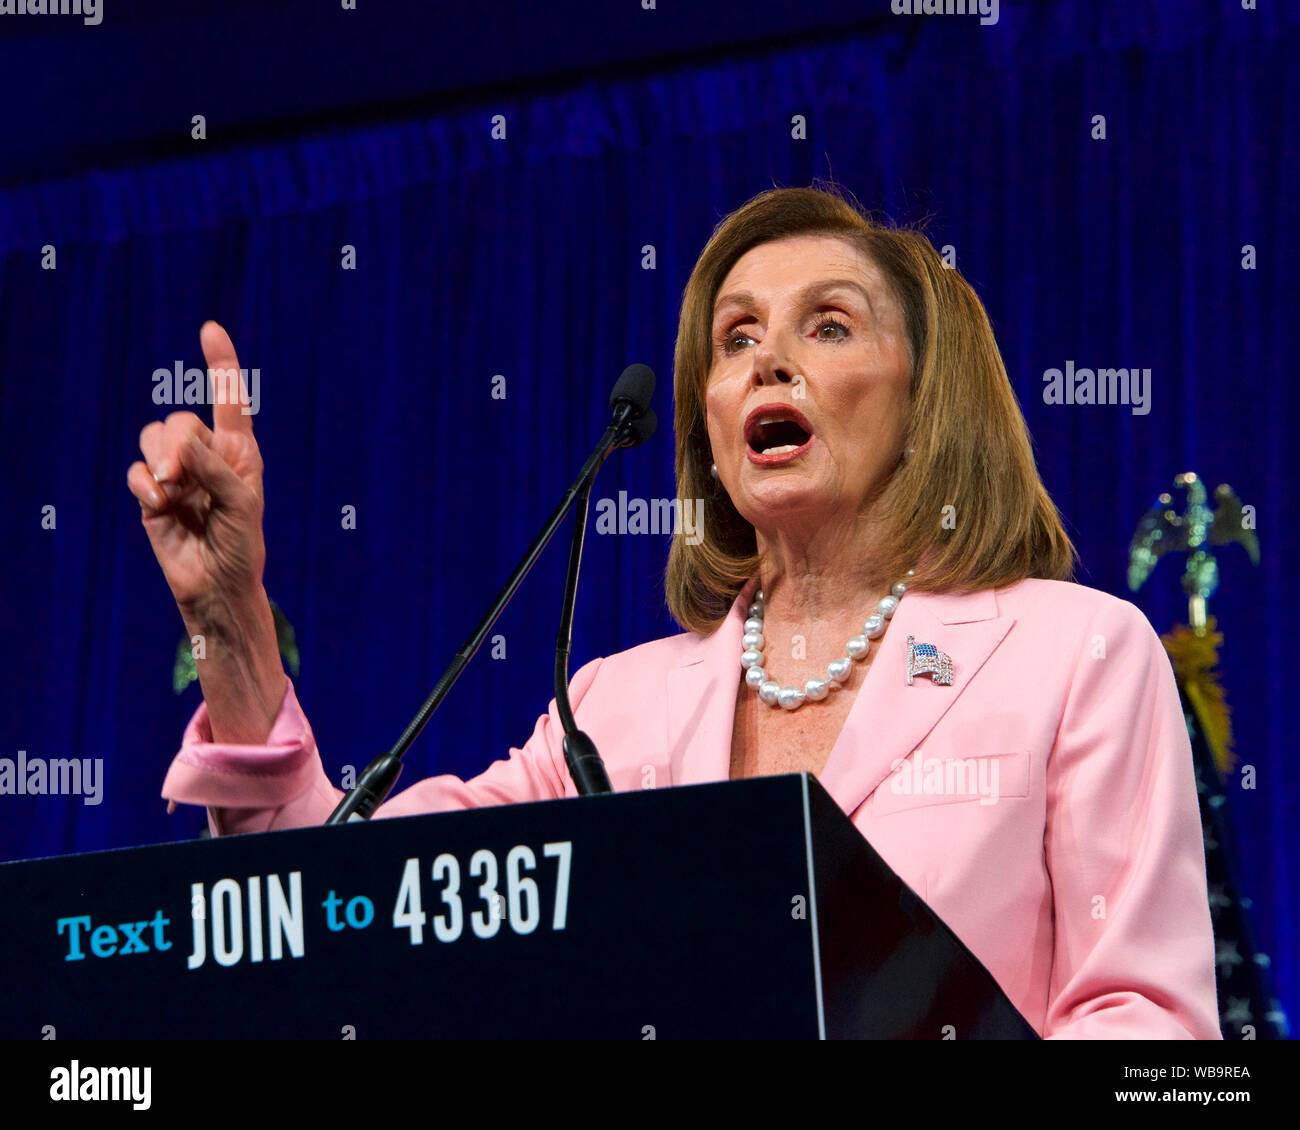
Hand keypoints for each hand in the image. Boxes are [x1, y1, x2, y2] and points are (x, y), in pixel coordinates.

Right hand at [127, 322, 265, 617]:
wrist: (218, 585)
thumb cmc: (242, 544)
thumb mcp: (241, 504)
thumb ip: (214, 469)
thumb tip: (178, 445)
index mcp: (239, 450)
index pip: (229, 399)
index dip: (220, 364)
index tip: (211, 330)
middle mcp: (207, 455)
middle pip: (178, 421)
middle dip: (175, 445)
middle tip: (178, 477)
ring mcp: (177, 473)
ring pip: (153, 439)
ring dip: (159, 462)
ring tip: (171, 493)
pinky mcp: (152, 494)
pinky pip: (137, 471)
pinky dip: (144, 485)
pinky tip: (159, 505)